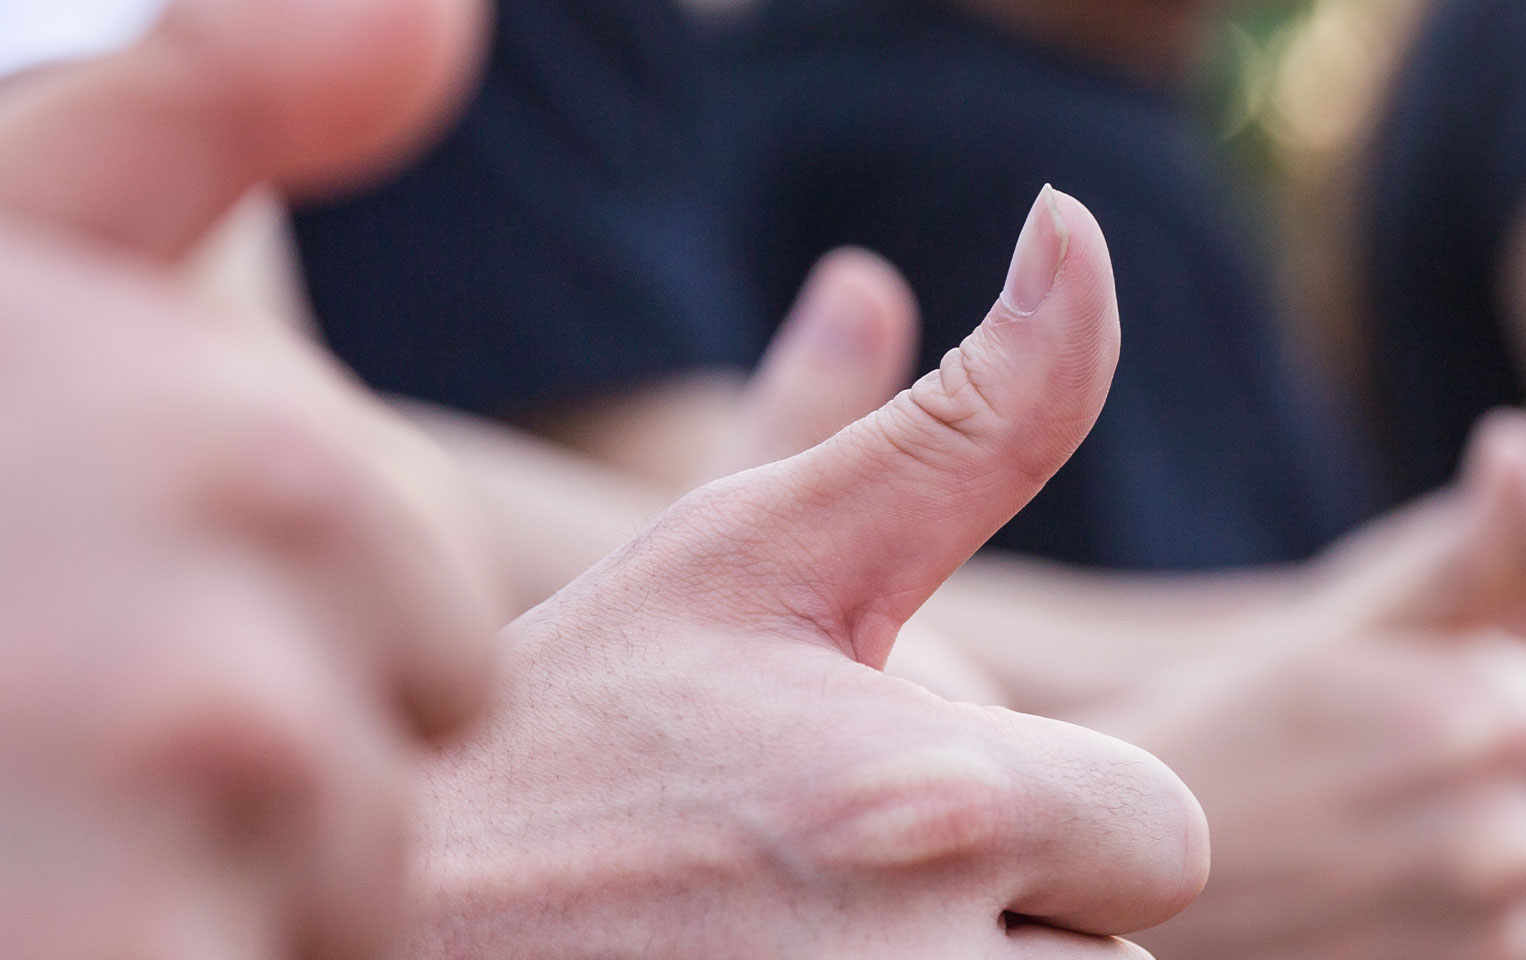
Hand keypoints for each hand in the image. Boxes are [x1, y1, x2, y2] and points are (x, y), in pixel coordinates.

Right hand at [0, 0, 498, 955]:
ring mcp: (148, 871)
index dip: (262, 682)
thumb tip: (438, 17)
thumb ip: (204, 107)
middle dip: (204, 838)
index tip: (45, 664)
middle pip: (362, 837)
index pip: (435, 661)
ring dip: (122, 945)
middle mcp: (234, 655)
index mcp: (255, 450)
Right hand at [409, 188, 1210, 957]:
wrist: (362, 934)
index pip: (1164, 836)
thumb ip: (960, 426)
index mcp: (931, 800)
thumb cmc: (555, 732)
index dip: (1071, 825)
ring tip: (801, 951)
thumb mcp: (744, 551)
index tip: (931, 816)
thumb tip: (1075, 239)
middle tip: (836, 895)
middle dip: (1017, 937)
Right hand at [1100, 413, 1525, 959]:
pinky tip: (1396, 882)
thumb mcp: (1360, 617)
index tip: (1521, 697)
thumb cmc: (1228, 724)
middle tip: (1468, 762)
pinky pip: (1525, 947)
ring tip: (1409, 818)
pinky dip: (1488, 918)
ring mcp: (1477, 932)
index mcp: (1480, 718)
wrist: (1093, 881)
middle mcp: (1496, 834)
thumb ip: (1513, 543)